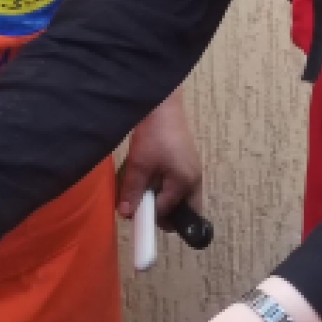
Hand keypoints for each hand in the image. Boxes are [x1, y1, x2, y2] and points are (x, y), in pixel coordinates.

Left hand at [117, 89, 201, 226]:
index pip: (167, 211)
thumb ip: (133, 191)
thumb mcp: (139, 165)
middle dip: (166, 214)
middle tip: (145, 207)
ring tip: (147, 191)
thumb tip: (126, 214)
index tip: (132, 212)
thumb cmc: (154, 135)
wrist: (162, 107)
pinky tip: (154, 178)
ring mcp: (194, 172)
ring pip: (184, 199)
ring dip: (167, 200)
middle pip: (185, 211)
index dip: (148, 214)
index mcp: (184, 183)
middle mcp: (194, 181)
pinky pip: (182, 186)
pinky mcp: (189, 164)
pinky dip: (169, 189)